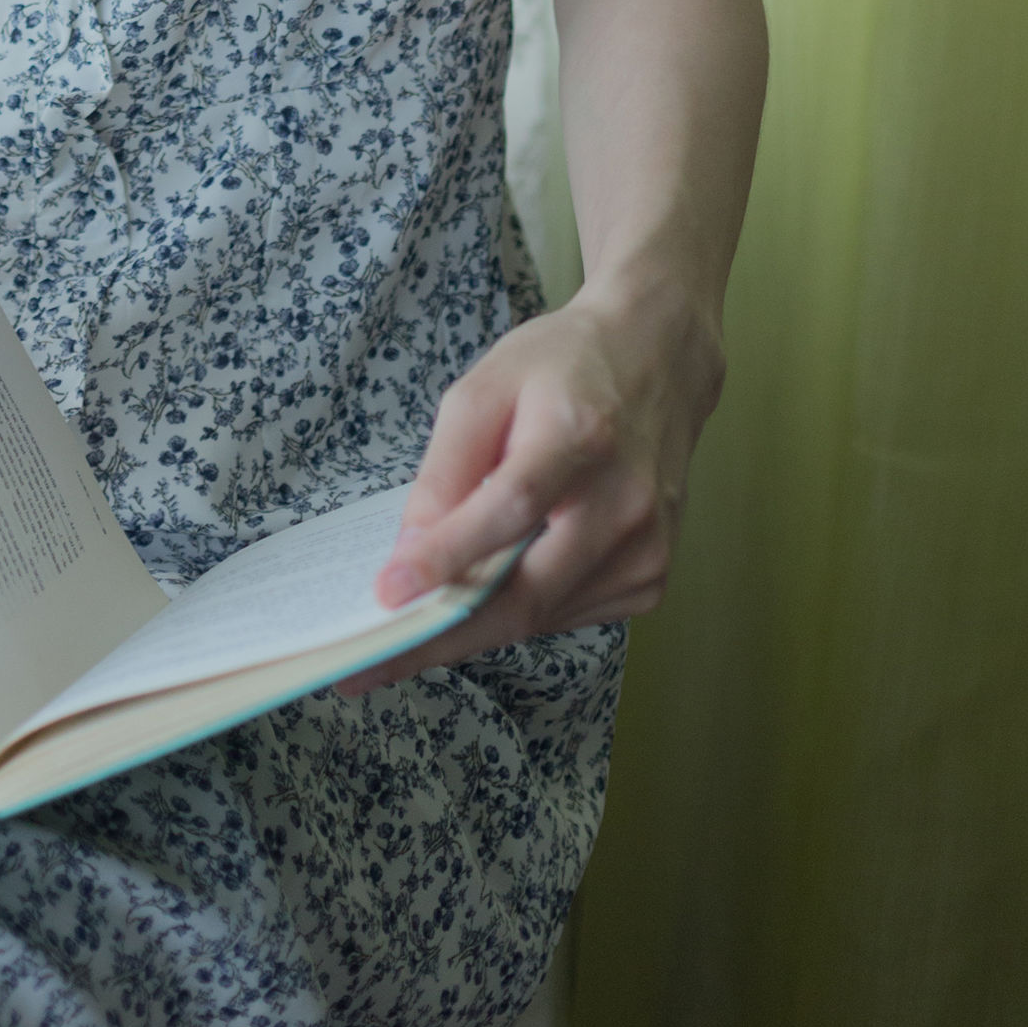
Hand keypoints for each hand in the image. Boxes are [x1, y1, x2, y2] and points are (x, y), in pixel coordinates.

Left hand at [338, 273, 724, 693]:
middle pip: (526, 592)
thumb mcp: (486, 387)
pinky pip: (566, 614)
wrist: (657, 360)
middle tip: (370, 665)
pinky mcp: (651, 577)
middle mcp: (624, 501)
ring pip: (541, 617)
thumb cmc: (562, 367)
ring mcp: (647, 548)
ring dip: (473, 631)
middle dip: (443, 635)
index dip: (447, 556)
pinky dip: (518, 613)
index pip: (510, 510)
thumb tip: (410, 552)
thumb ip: (446, 468)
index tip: (387, 593)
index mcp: (580, 436)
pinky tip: (487, 593)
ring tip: (411, 634)